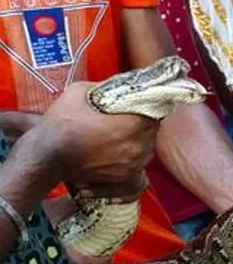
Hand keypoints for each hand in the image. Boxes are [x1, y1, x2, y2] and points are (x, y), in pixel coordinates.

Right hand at [35, 81, 158, 189]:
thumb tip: (116, 87)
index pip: (155, 110)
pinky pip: (139, 162)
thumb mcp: (79, 93)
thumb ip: (104, 88)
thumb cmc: (61, 125)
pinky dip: (133, 154)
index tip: (139, 102)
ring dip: (139, 138)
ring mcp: (133, 164)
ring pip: (147, 146)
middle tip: (128, 116)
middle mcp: (138, 146)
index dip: (147, 105)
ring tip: (122, 132)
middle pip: (152, 129)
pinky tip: (119, 148)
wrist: (46, 157)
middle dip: (142, 121)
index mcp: (132, 124)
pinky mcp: (125, 176)